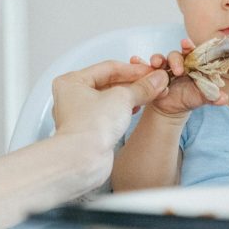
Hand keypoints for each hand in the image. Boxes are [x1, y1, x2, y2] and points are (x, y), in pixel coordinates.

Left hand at [52, 60, 169, 153]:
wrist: (83, 160)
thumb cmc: (89, 128)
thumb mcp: (122, 98)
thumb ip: (142, 87)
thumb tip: (155, 80)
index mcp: (72, 82)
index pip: (109, 68)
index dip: (134, 69)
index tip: (151, 72)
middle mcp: (73, 96)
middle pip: (110, 82)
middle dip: (134, 83)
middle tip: (154, 83)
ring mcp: (82, 114)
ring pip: (111, 98)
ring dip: (132, 96)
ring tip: (150, 94)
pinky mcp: (91, 129)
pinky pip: (111, 113)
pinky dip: (126, 109)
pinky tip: (138, 109)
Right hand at [130, 38, 226, 115]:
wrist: (172, 109)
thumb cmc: (189, 98)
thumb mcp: (201, 98)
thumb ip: (212, 97)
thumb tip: (224, 98)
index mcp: (192, 64)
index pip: (192, 51)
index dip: (189, 46)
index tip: (187, 44)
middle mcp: (177, 62)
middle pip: (175, 54)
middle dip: (175, 59)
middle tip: (178, 70)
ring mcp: (163, 67)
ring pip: (159, 58)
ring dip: (156, 58)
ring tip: (155, 63)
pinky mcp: (150, 73)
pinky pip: (143, 66)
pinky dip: (138, 62)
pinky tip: (135, 60)